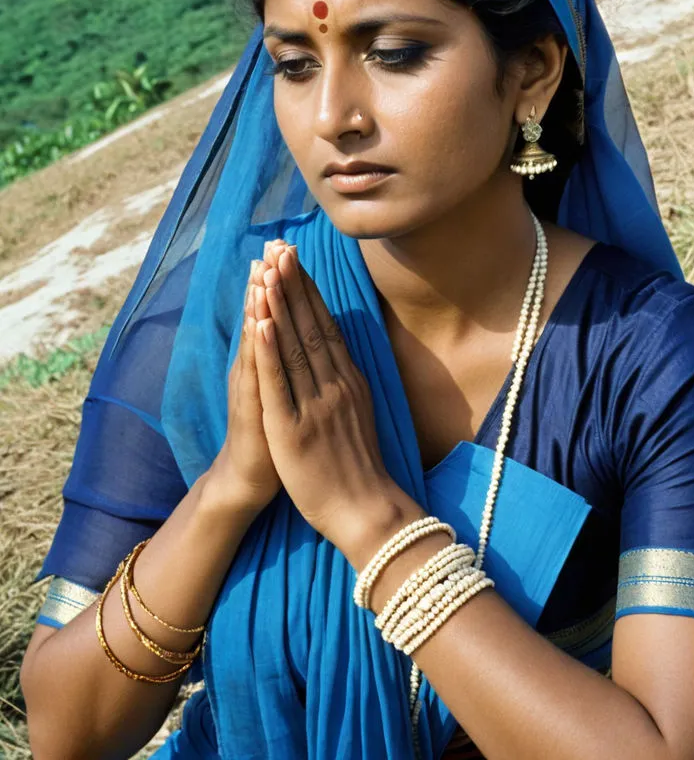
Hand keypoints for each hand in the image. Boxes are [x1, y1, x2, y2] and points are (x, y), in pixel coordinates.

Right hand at [209, 252, 282, 513]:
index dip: (283, 281)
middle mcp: (256, 368)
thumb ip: (289, 358)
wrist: (247, 479)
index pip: (276, 312)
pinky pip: (256, 376)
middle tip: (274, 243)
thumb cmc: (272, 435)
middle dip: (271, 279)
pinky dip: (257, 349)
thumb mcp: (285, 390)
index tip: (287, 246)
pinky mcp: (251, 411)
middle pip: (264, 317)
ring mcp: (251, 387)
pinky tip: (257, 323)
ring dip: (260, 303)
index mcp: (270, 362)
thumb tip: (298, 327)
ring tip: (262, 269)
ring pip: (257, 339)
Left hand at [253, 242, 421, 566]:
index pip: (325, 325)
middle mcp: (334, 384)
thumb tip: (343, 352)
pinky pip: (279, 383)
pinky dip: (269, 350)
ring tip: (268, 269)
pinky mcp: (293, 427)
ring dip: (280, 305)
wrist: (367, 513)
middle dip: (293, 284)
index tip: (296, 259)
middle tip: (281, 246)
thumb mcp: (362, 413)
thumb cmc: (360, 468)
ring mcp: (315, 404)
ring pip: (293, 345)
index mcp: (348, 380)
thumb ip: (350, 381)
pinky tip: (261, 321)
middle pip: (310, 325)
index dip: (309, 290)